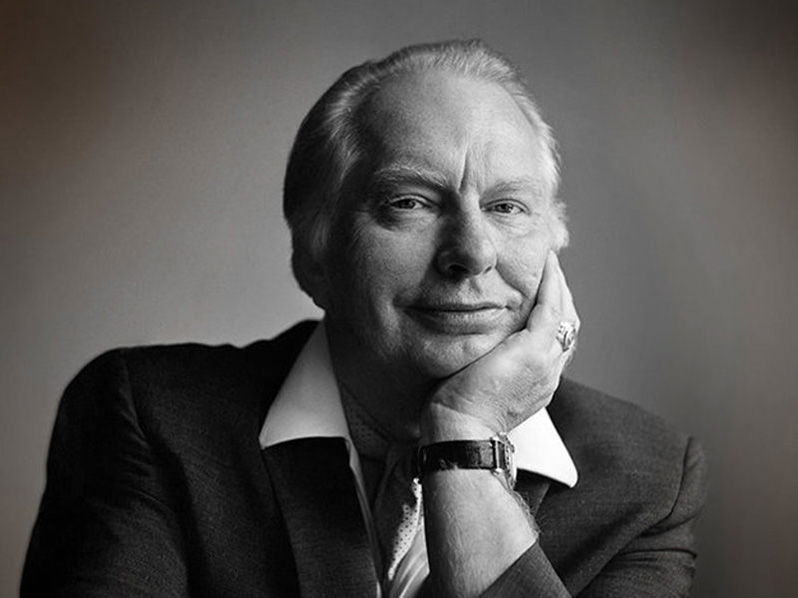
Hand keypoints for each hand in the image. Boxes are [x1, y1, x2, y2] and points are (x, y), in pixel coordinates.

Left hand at [421, 251, 579, 441]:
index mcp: (539, 381)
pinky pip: (551, 307)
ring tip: (549, 261)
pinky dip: (551, 283)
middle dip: (560, 293)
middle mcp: (549, 372)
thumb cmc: (458, 414)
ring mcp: (545, 361)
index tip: (542, 290)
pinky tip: (546, 264)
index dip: (552, 311)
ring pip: (563, 312)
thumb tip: (473, 347)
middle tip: (550, 269)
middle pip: (567, 323)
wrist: (461, 431)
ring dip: (558, 283)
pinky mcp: (532, 350)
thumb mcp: (479, 383)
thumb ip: (486, 363)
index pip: (555, 339)